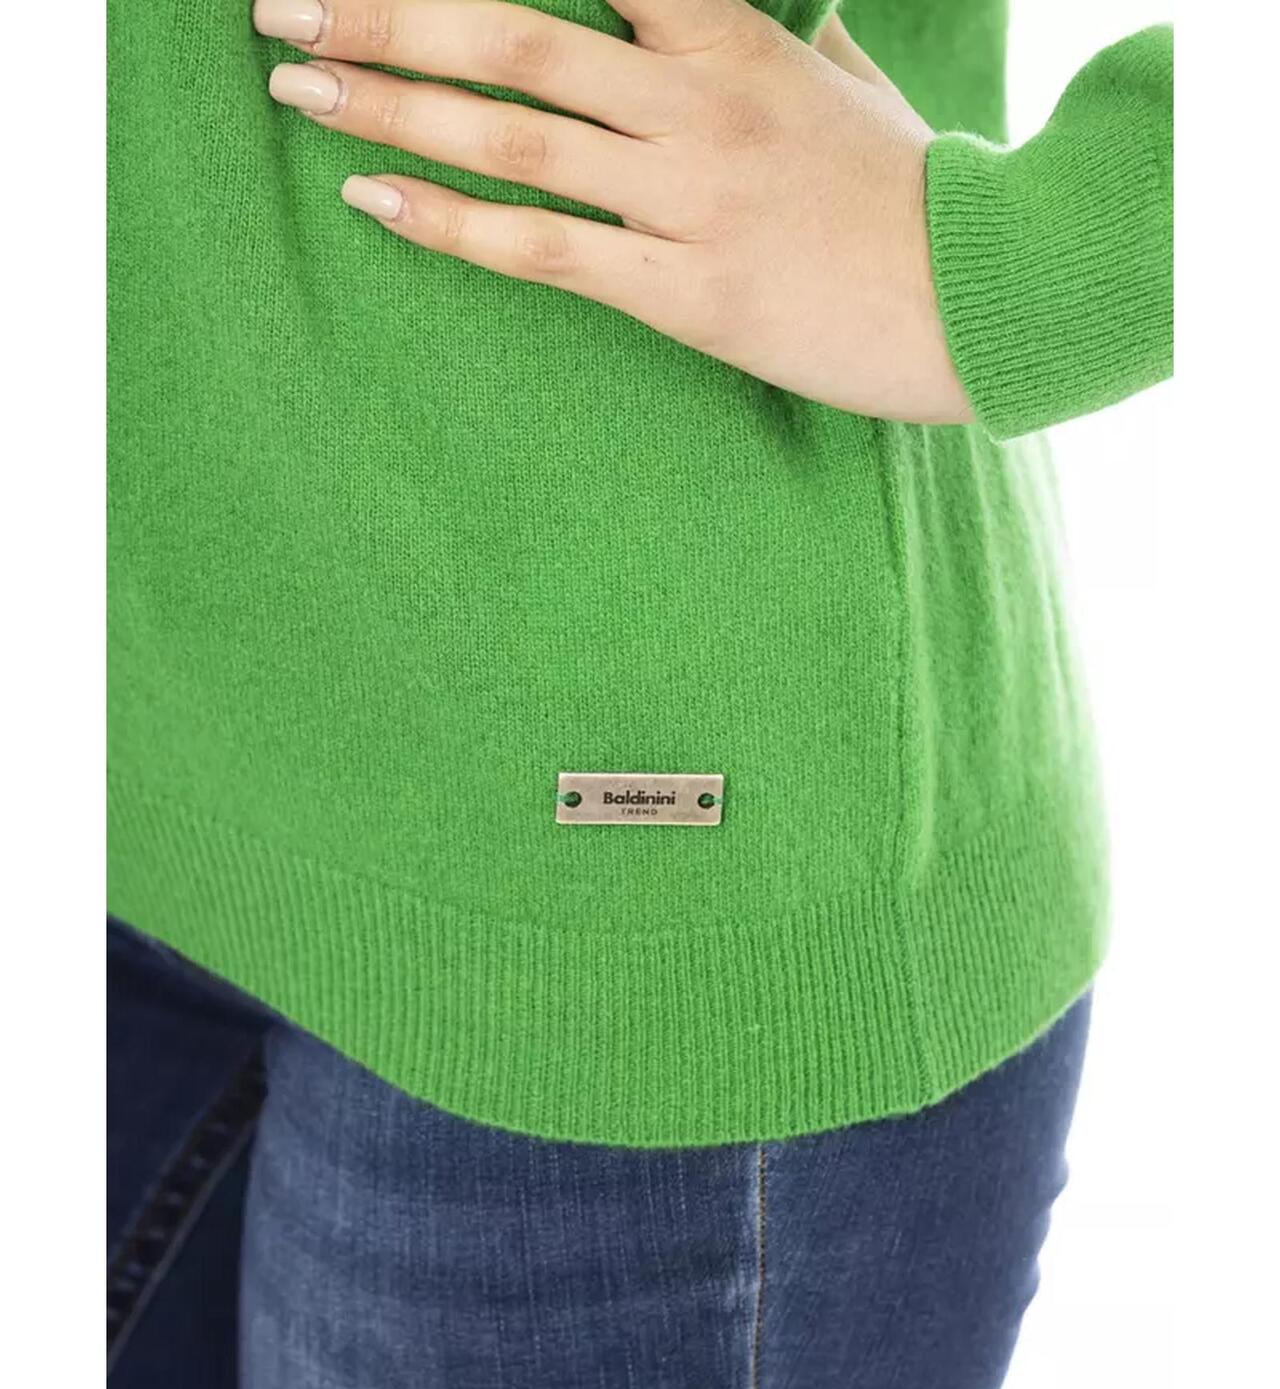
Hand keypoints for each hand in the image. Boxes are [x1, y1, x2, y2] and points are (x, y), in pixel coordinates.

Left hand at [252, 0, 973, 424]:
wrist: (986, 298)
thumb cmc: (912, 194)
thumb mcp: (855, 92)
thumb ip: (805, 46)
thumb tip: (805, 21)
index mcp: (730, 35)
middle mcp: (695, 102)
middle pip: (511, 31)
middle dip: (385, 8)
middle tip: (282, 4)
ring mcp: (688, 198)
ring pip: (513, 135)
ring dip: (392, 102)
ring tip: (295, 83)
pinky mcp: (684, 293)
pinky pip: (547, 252)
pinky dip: (453, 226)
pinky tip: (376, 201)